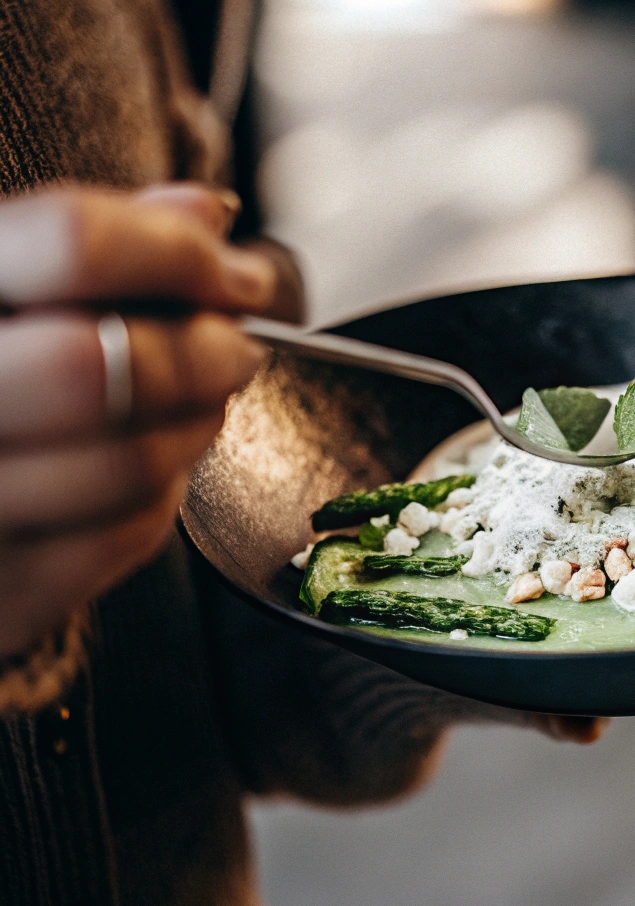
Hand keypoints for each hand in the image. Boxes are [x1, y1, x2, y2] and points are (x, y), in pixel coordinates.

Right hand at [0, 184, 274, 658]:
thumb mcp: (0, 289)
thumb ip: (92, 245)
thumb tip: (207, 212)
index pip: (73, 242)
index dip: (182, 253)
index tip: (237, 275)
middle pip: (113, 362)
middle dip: (210, 351)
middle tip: (239, 347)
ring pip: (134, 461)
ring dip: (200, 424)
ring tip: (203, 403)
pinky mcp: (2, 591)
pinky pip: (126, 536)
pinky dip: (167, 493)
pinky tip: (156, 463)